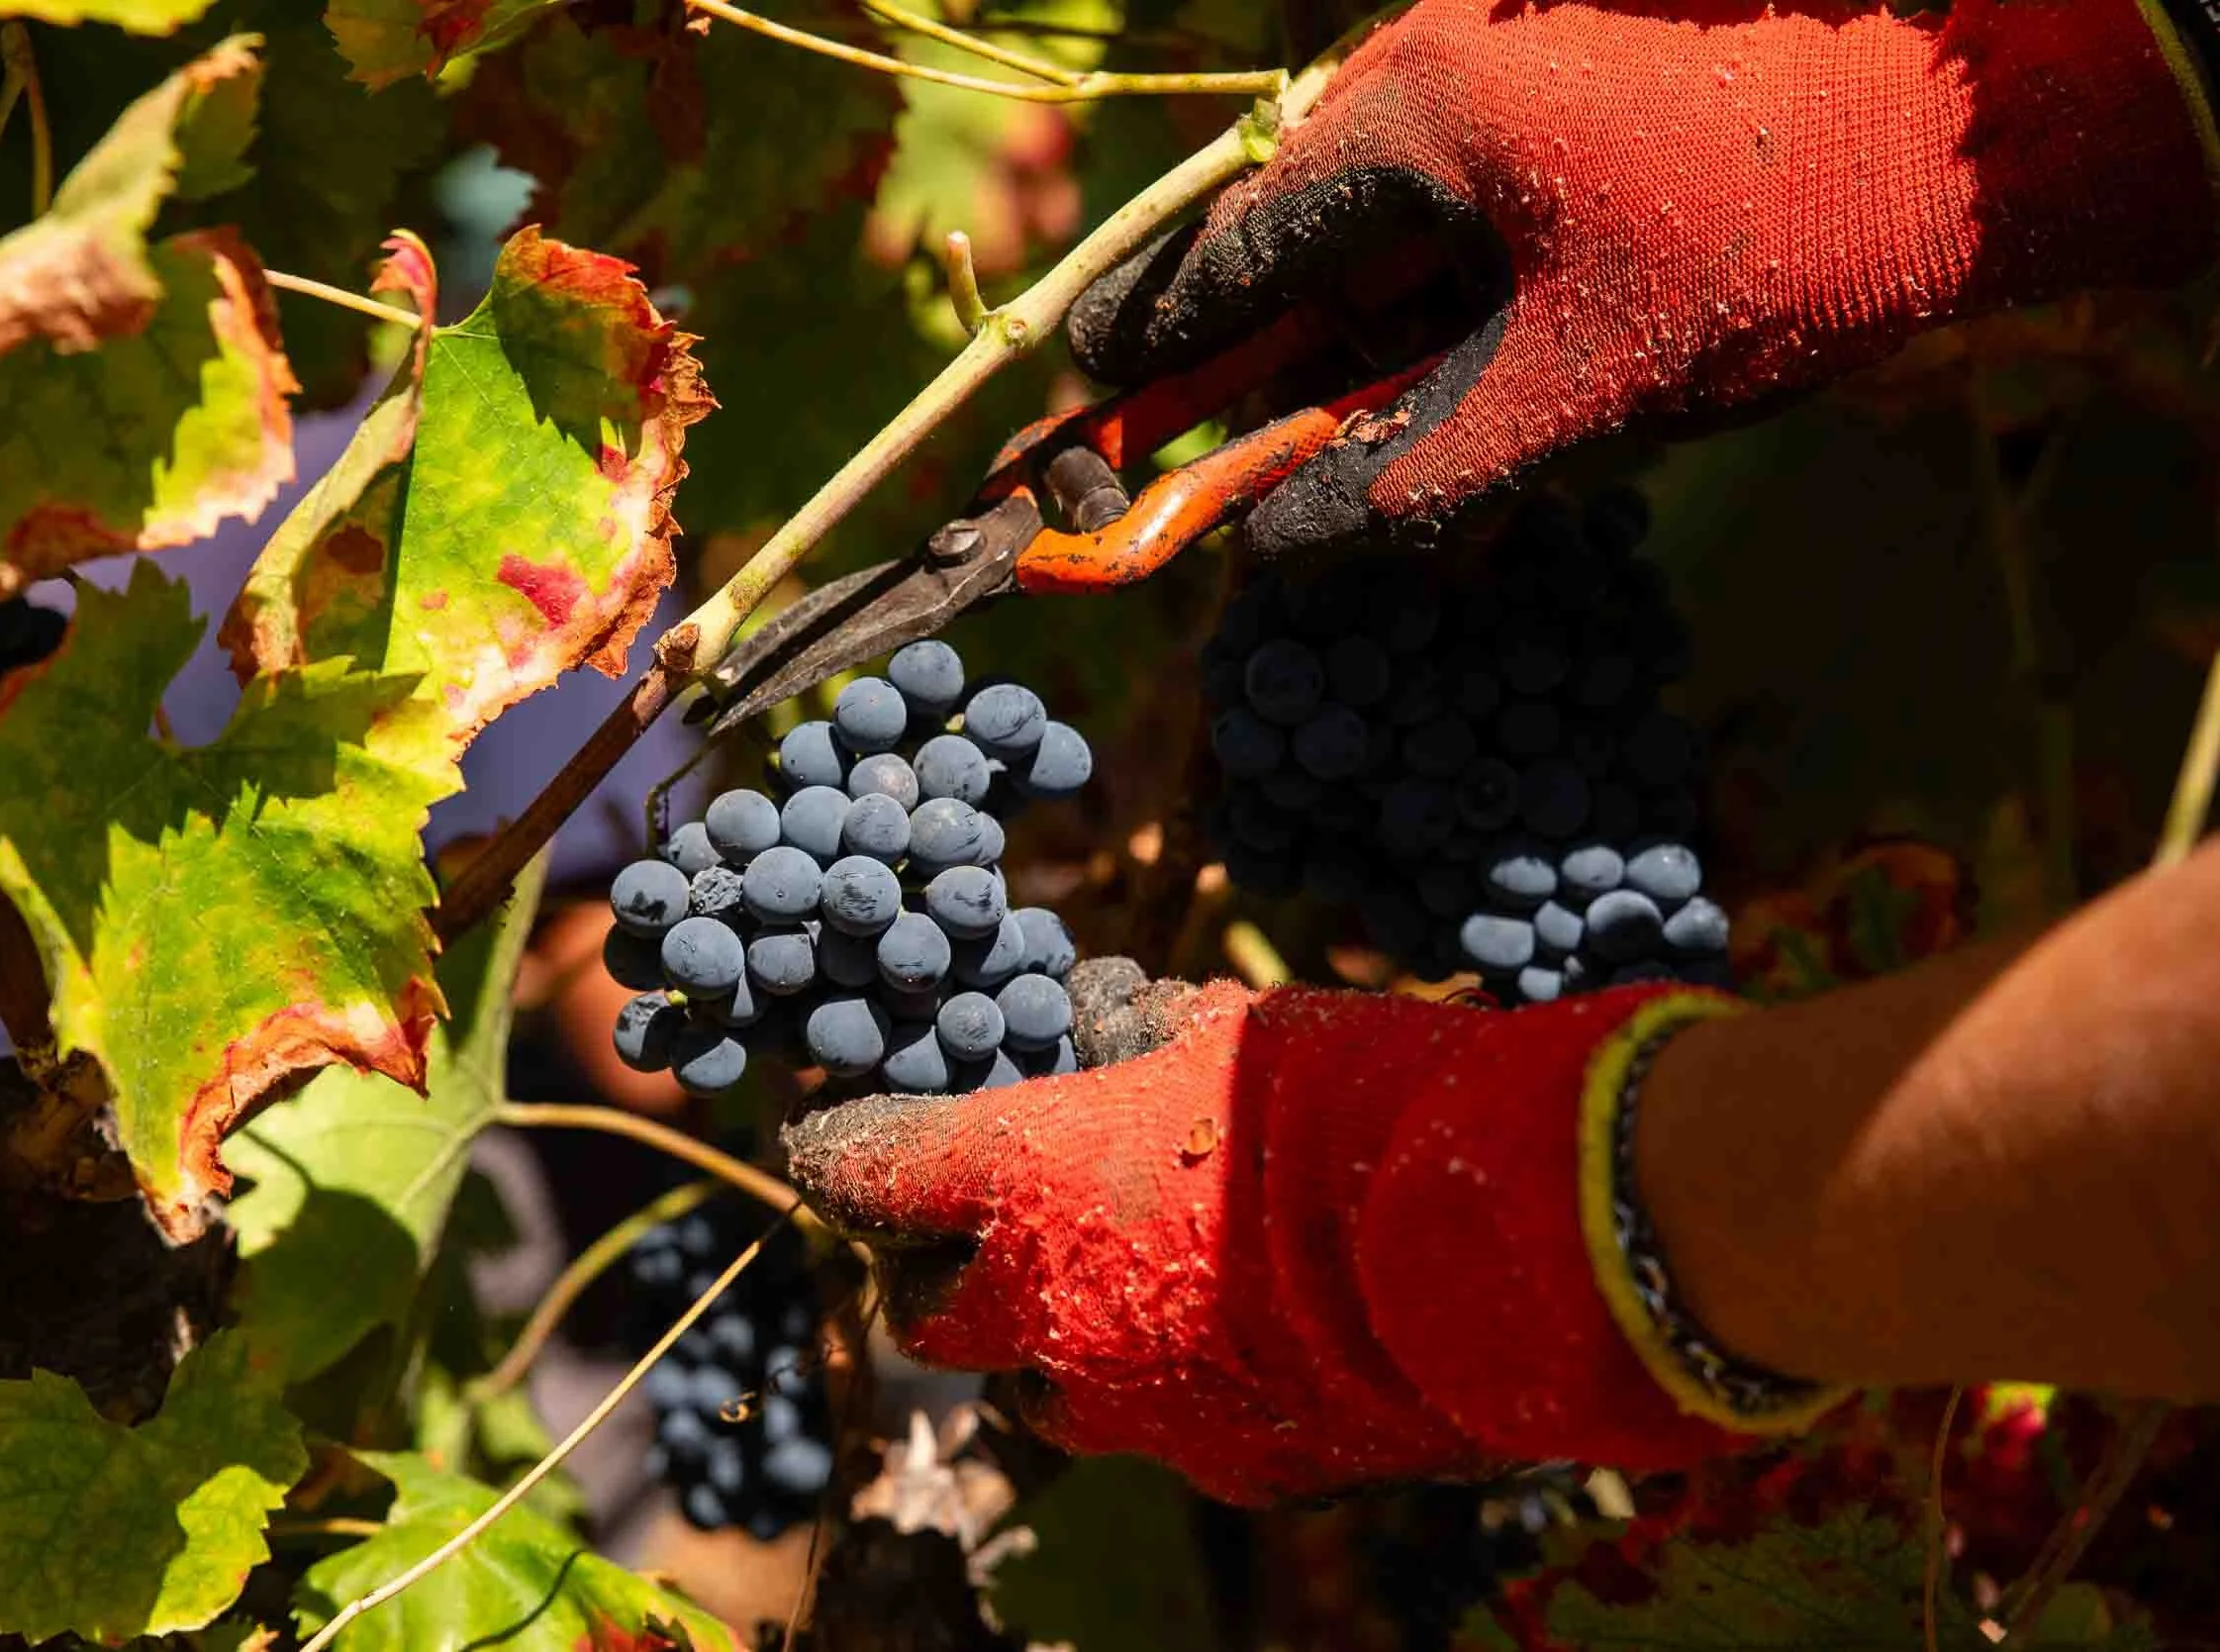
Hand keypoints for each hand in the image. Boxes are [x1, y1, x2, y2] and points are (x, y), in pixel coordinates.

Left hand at [785, 960, 1742, 1503]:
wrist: (1512, 1241)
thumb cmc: (1355, 1099)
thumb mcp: (1226, 1027)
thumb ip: (1133, 1031)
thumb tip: (1093, 1012)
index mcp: (1018, 1183)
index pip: (856, 1173)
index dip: (847, 1148)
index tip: (854, 1133)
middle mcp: (1044, 1314)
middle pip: (919, 1315)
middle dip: (932, 1271)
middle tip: (981, 1222)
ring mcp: (1131, 1412)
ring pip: (1027, 1397)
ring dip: (1039, 1347)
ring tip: (1109, 1287)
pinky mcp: (1227, 1467)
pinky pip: (1158, 1435)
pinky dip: (1165, 1389)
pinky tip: (1230, 1337)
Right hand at [1067, 0, 2215, 555]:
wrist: (1980, 139)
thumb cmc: (1779, 252)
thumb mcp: (1576, 397)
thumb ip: (1407, 481)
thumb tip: (1270, 555)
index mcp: (1410, 124)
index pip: (1223, 266)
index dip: (1144, 376)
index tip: (1074, 449)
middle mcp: (1426, 85)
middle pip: (1277, 264)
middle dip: (1238, 394)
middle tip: (1182, 493)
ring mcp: (1490, 95)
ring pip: (1361, 264)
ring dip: (1341, 382)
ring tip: (1336, 492)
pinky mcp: (1548, 130)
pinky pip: (1442, 248)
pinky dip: (1423, 344)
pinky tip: (1449, 429)